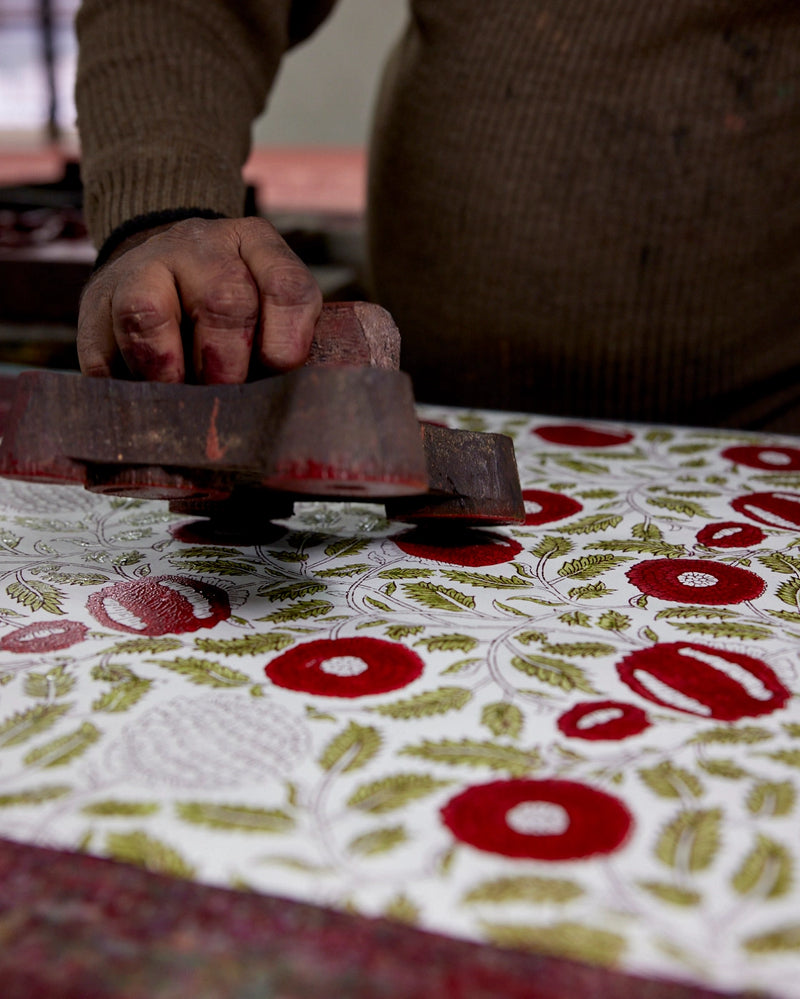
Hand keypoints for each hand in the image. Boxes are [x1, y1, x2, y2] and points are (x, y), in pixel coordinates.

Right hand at [77, 216, 321, 382]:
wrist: (157, 256)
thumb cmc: (231, 300)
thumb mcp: (268, 301)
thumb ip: (281, 340)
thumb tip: (280, 400)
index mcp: (253, 244)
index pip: (285, 287)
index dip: (286, 339)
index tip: (277, 371)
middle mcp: (199, 246)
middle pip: (221, 301)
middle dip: (225, 362)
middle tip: (224, 394)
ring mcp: (141, 265)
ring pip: (146, 314)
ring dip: (165, 368)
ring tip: (175, 394)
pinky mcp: (96, 299)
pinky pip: (101, 348)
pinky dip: (122, 381)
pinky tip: (140, 394)